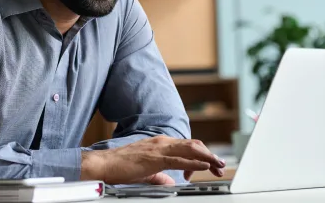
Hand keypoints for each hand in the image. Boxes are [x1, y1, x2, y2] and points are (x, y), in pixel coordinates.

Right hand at [80, 135, 225, 184]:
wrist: (104, 164)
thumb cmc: (121, 167)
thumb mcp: (145, 172)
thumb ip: (159, 176)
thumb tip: (170, 182)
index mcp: (160, 144)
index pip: (187, 146)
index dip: (202, 155)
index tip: (210, 166)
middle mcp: (162, 142)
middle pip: (193, 146)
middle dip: (209, 155)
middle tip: (220, 166)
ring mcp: (159, 148)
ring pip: (190, 149)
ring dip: (207, 157)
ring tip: (218, 165)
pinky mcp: (155, 158)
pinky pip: (179, 159)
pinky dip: (195, 162)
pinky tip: (204, 166)